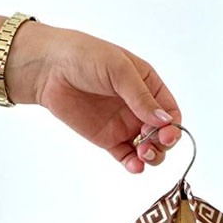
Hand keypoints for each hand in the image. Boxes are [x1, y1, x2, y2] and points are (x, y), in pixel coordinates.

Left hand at [6, 23, 181, 173]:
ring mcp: (124, 125)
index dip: (173, 126)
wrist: (49, 69)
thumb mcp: (118, 70)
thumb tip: (165, 121)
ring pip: (148, 149)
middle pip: (163, 134)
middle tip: (151, 145)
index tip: (166, 133)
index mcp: (148, 85)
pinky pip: (127, 157)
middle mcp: (139, 107)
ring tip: (143, 155)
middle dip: (163, 144)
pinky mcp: (108, 140)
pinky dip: (134, 165)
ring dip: (152, 157)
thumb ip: (141, 97)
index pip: (171, 111)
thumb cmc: (84, 57)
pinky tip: (135, 166)